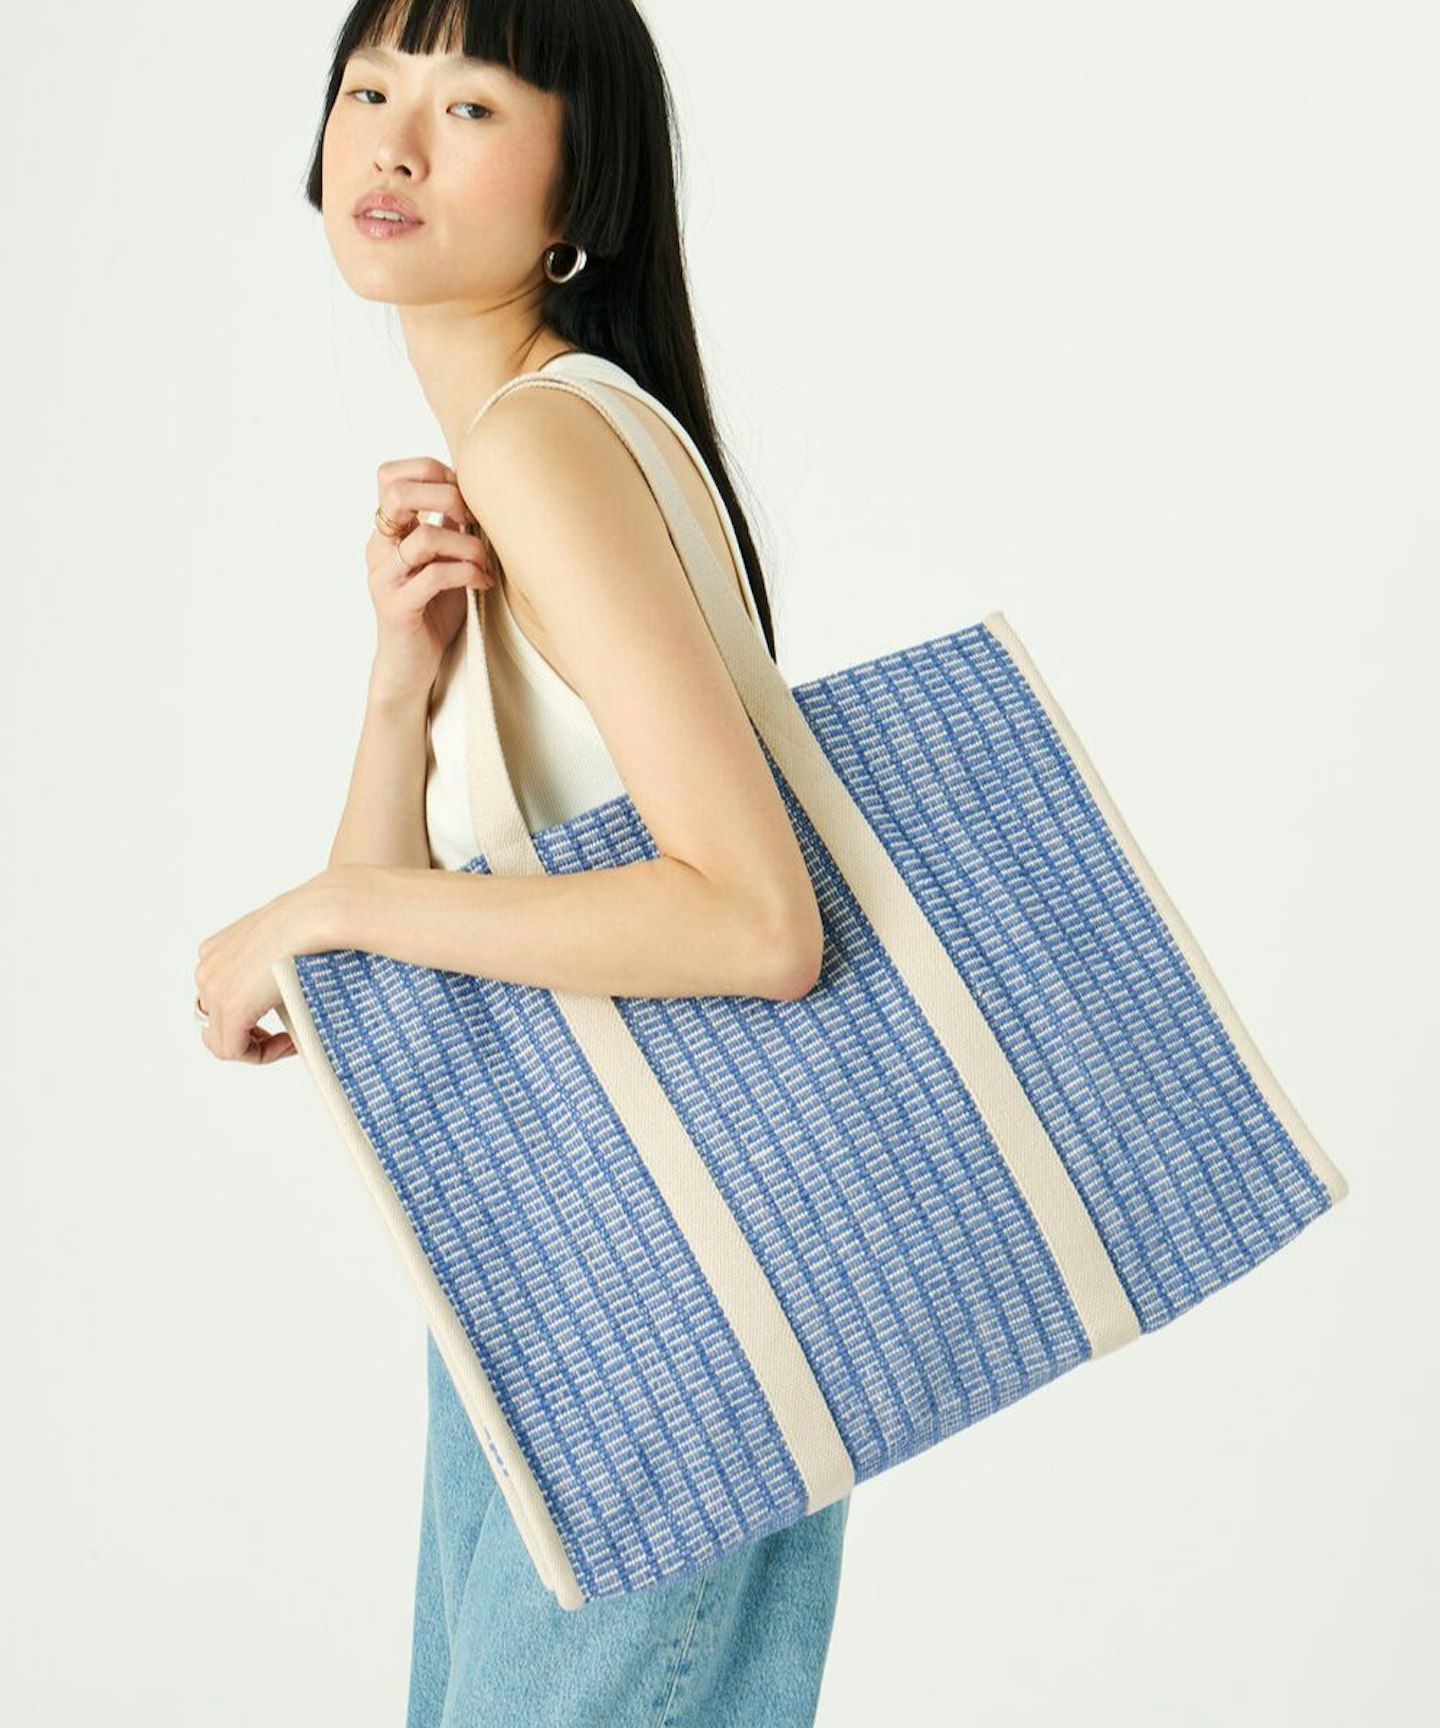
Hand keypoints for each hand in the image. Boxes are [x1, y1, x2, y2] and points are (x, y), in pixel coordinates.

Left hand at [194, 877, 323, 1063]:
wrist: (317, 916)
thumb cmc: (310, 927)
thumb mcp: (277, 950)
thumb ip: (265, 972)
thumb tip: (276, 998)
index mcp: (215, 952)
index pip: (217, 1001)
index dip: (247, 1020)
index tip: (278, 1023)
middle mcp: (207, 969)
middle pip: (215, 1022)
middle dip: (249, 1035)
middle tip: (282, 1037)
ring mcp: (214, 989)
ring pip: (221, 1040)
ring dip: (256, 1046)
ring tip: (287, 1040)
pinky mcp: (231, 1008)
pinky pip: (231, 1050)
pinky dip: (260, 1054)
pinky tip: (287, 1043)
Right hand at [367, 457, 498, 703]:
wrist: (410, 666)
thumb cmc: (432, 612)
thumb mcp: (444, 559)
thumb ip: (450, 526)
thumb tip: (474, 492)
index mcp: (387, 532)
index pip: (389, 476)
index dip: (429, 471)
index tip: (464, 492)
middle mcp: (379, 548)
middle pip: (397, 493)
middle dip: (446, 495)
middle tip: (475, 518)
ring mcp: (385, 577)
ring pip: (424, 537)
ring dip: (467, 544)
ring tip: (485, 562)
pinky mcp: (397, 605)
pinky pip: (435, 575)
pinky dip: (467, 573)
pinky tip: (483, 583)